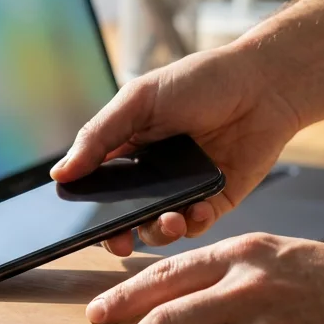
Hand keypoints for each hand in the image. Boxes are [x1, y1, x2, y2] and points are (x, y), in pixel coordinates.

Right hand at [50, 47, 302, 255]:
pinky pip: (196, 225)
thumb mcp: (139, 100)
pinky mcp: (215, 200)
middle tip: (121, 242)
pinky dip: (193, 223)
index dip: (89, 209)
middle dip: (120, 234)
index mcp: (127, 149)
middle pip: (125, 217)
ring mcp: (183, 190)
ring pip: (159, 228)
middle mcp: (152, 174)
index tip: (82, 226)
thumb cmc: (200, 81)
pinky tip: (197, 209)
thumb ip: (99, 136)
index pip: (98, 188)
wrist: (263, 84)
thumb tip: (60, 173)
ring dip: (159, 231)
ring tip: (170, 220)